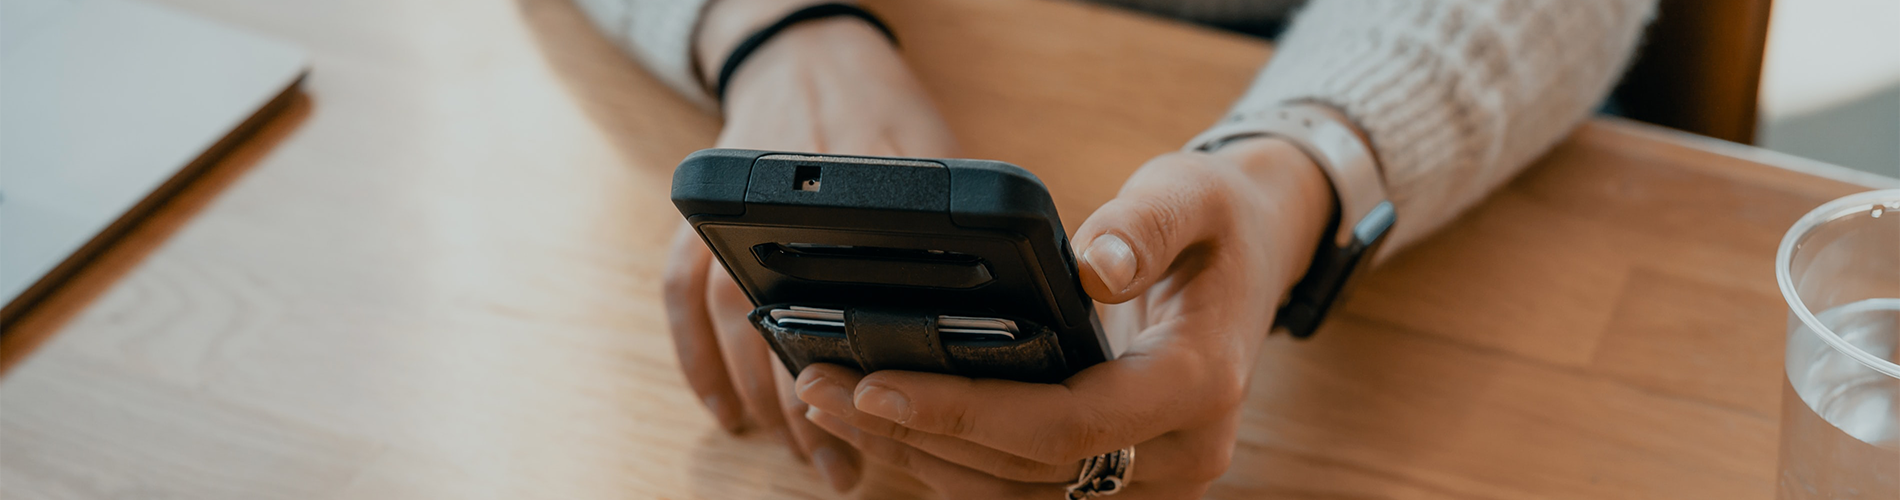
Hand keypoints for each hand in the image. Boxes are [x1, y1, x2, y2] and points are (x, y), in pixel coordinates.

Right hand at [663, 0, 957, 492]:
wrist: (810, 56)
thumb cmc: (886, 113)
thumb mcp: (941, 160)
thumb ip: (957, 230)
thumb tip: (1007, 319)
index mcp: (859, 192)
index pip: (859, 293)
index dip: (869, 370)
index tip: (888, 424)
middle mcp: (788, 207)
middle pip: (786, 324)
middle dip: (813, 410)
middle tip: (840, 471)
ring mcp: (735, 216)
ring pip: (732, 324)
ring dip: (763, 403)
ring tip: (801, 455)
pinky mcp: (699, 222)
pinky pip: (682, 301)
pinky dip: (698, 364)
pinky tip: (726, 415)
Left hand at [793, 137, 1334, 497]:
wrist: (1253, 257)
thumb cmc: (1215, 222)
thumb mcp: (1191, 193)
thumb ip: (1145, 224)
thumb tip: (1092, 265)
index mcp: (1199, 385)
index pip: (1069, 424)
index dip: (967, 412)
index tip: (877, 384)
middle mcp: (1180, 453)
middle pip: (1027, 472)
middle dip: (916, 435)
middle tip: (819, 385)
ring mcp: (1149, 477)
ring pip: (1016, 495)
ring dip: (918, 457)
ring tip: (829, 401)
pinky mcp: (1117, 477)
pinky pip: (1022, 489)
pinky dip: (949, 462)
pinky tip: (882, 425)